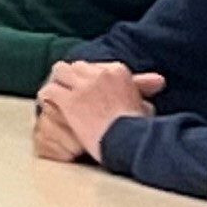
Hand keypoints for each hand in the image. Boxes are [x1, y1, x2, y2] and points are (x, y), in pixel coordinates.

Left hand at [32, 62, 159, 164]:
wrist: (128, 140)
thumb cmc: (139, 127)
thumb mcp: (145, 103)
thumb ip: (143, 90)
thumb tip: (158, 82)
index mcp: (118, 71)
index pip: (95, 66)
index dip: (88, 77)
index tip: (85, 87)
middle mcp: (100, 73)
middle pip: (77, 66)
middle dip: (73, 78)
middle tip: (68, 90)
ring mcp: (83, 85)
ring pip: (60, 72)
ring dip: (59, 82)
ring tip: (56, 94)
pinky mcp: (69, 100)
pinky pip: (49, 91)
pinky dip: (48, 97)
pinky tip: (48, 104)